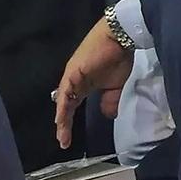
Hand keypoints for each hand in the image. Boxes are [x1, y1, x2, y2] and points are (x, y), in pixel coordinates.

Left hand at [54, 19, 133, 148]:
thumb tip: (110, 116)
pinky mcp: (73, 73)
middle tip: (64, 142)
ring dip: (62, 119)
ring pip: (64, 101)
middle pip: (66, 107)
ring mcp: (71, 77)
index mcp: (83, 85)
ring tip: (62, 134)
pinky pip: (66, 92)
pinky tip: (61, 118)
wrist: (119, 38)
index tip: (69, 139)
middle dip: (64, 125)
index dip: (70, 122)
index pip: (73, 107)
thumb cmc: (118, 58)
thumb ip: (111, 101)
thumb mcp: (116, 86)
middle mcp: (74, 82)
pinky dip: (63, 106)